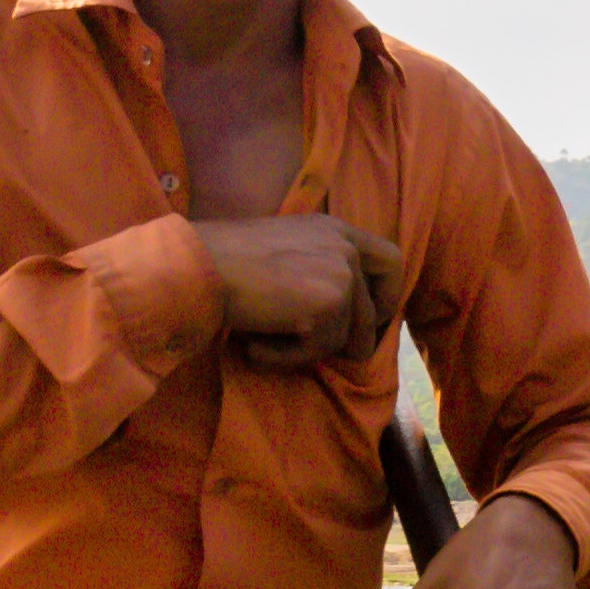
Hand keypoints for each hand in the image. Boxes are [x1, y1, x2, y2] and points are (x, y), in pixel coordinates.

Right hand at [195, 214, 402, 368]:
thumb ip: (316, 269)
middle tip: (340, 355)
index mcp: (335, 230)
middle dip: (360, 340)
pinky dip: (286, 358)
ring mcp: (340, 275)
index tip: (373, 320)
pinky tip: (256, 345)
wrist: (198, 267)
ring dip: (306, 350)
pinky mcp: (328, 306)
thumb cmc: (224, 262)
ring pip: (344, 338)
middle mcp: (344, 248)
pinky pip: (318, 351)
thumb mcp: (282, 250)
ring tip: (263, 341)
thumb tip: (342, 318)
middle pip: (374, 311)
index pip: (390, 260)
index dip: (388, 296)